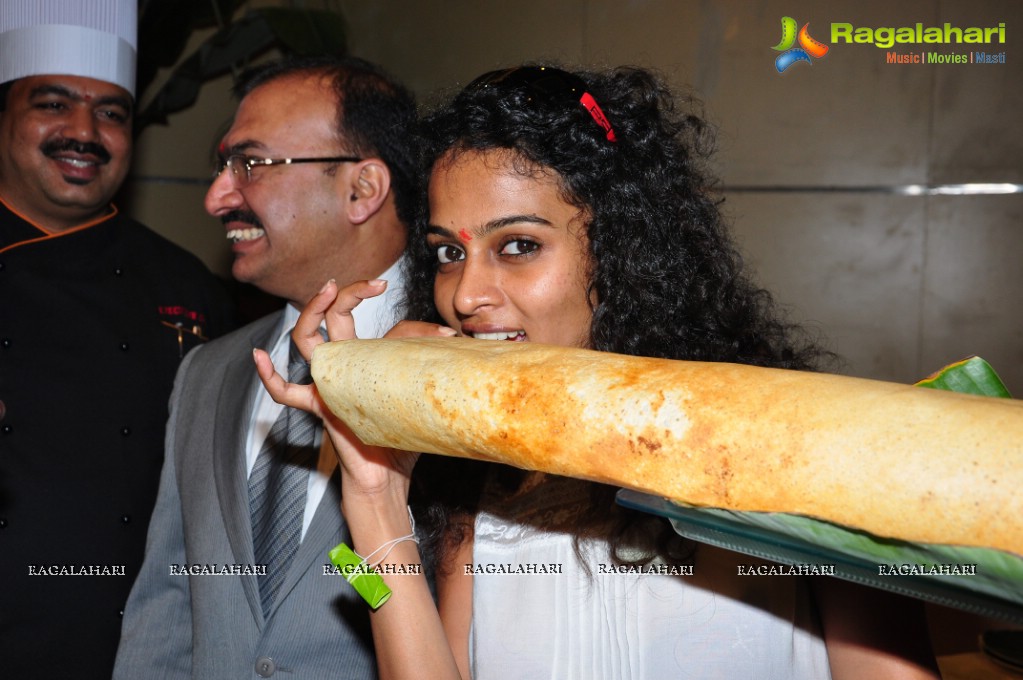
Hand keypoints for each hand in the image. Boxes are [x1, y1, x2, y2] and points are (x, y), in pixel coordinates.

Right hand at [254, 279, 455, 501]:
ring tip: (327, 290)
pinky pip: (287, 393)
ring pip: (309, 341)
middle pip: (337, 319)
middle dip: (351, 294)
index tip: (449, 335)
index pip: (392, 330)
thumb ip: (437, 373)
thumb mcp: (426, 397)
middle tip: (374, 283)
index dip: (421, 329)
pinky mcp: (321, 406)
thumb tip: (469, 353)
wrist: (390, 479)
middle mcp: (346, 366)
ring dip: (313, 312)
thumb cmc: (405, 440)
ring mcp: (329, 383)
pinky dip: (269, 376)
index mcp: (371, 361)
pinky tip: (258, 358)